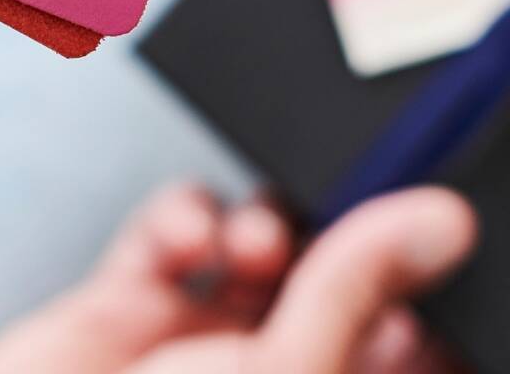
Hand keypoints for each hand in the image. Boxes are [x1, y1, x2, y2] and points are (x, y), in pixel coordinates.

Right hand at [0, 184, 476, 373]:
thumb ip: (351, 287)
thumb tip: (442, 220)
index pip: (399, 332)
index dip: (405, 284)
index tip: (413, 234)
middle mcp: (262, 370)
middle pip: (324, 274)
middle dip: (322, 240)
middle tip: (318, 229)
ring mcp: (195, 340)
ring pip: (250, 244)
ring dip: (255, 223)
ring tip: (249, 241)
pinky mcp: (130, 303)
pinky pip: (169, 230)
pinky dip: (180, 215)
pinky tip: (183, 235)